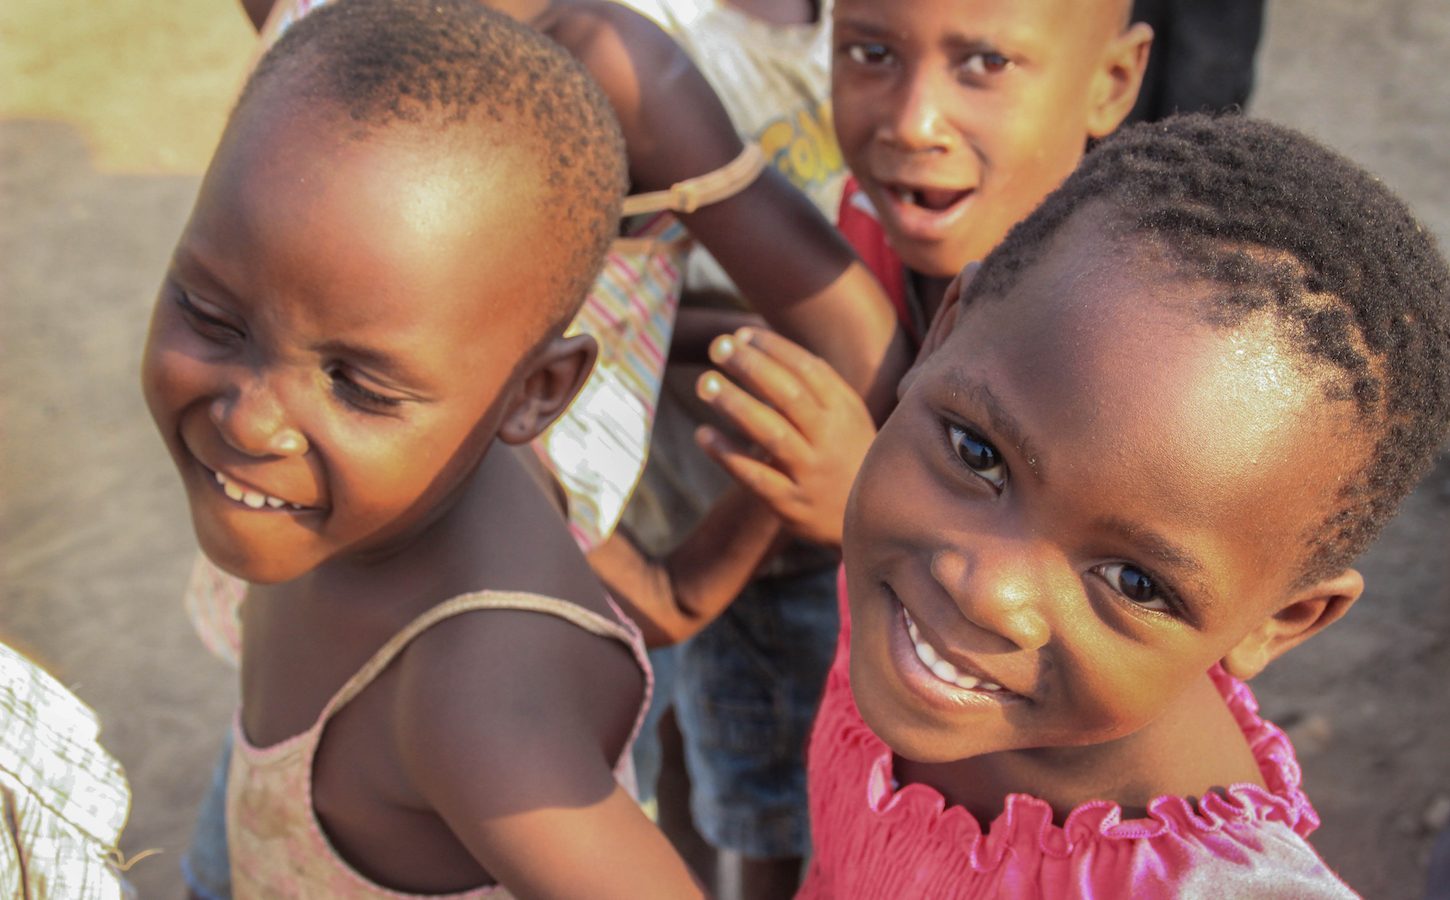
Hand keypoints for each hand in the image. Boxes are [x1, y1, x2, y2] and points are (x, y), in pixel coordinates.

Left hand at [695, 327, 876, 547]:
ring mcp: (811, 473)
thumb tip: (767, 342)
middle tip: (717, 346)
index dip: (774, 349)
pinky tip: (702, 434)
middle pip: (789, 395)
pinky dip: (728, 455)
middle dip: (752, 366)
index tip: (741, 334)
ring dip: (736, 405)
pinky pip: (756, 477)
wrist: (872, 522)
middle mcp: (830, 440)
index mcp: (844, 412)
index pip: (809, 370)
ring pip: (771, 433)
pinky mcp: (792, 505)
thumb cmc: (849, 455)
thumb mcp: (848, 417)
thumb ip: (818, 383)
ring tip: (704, 383)